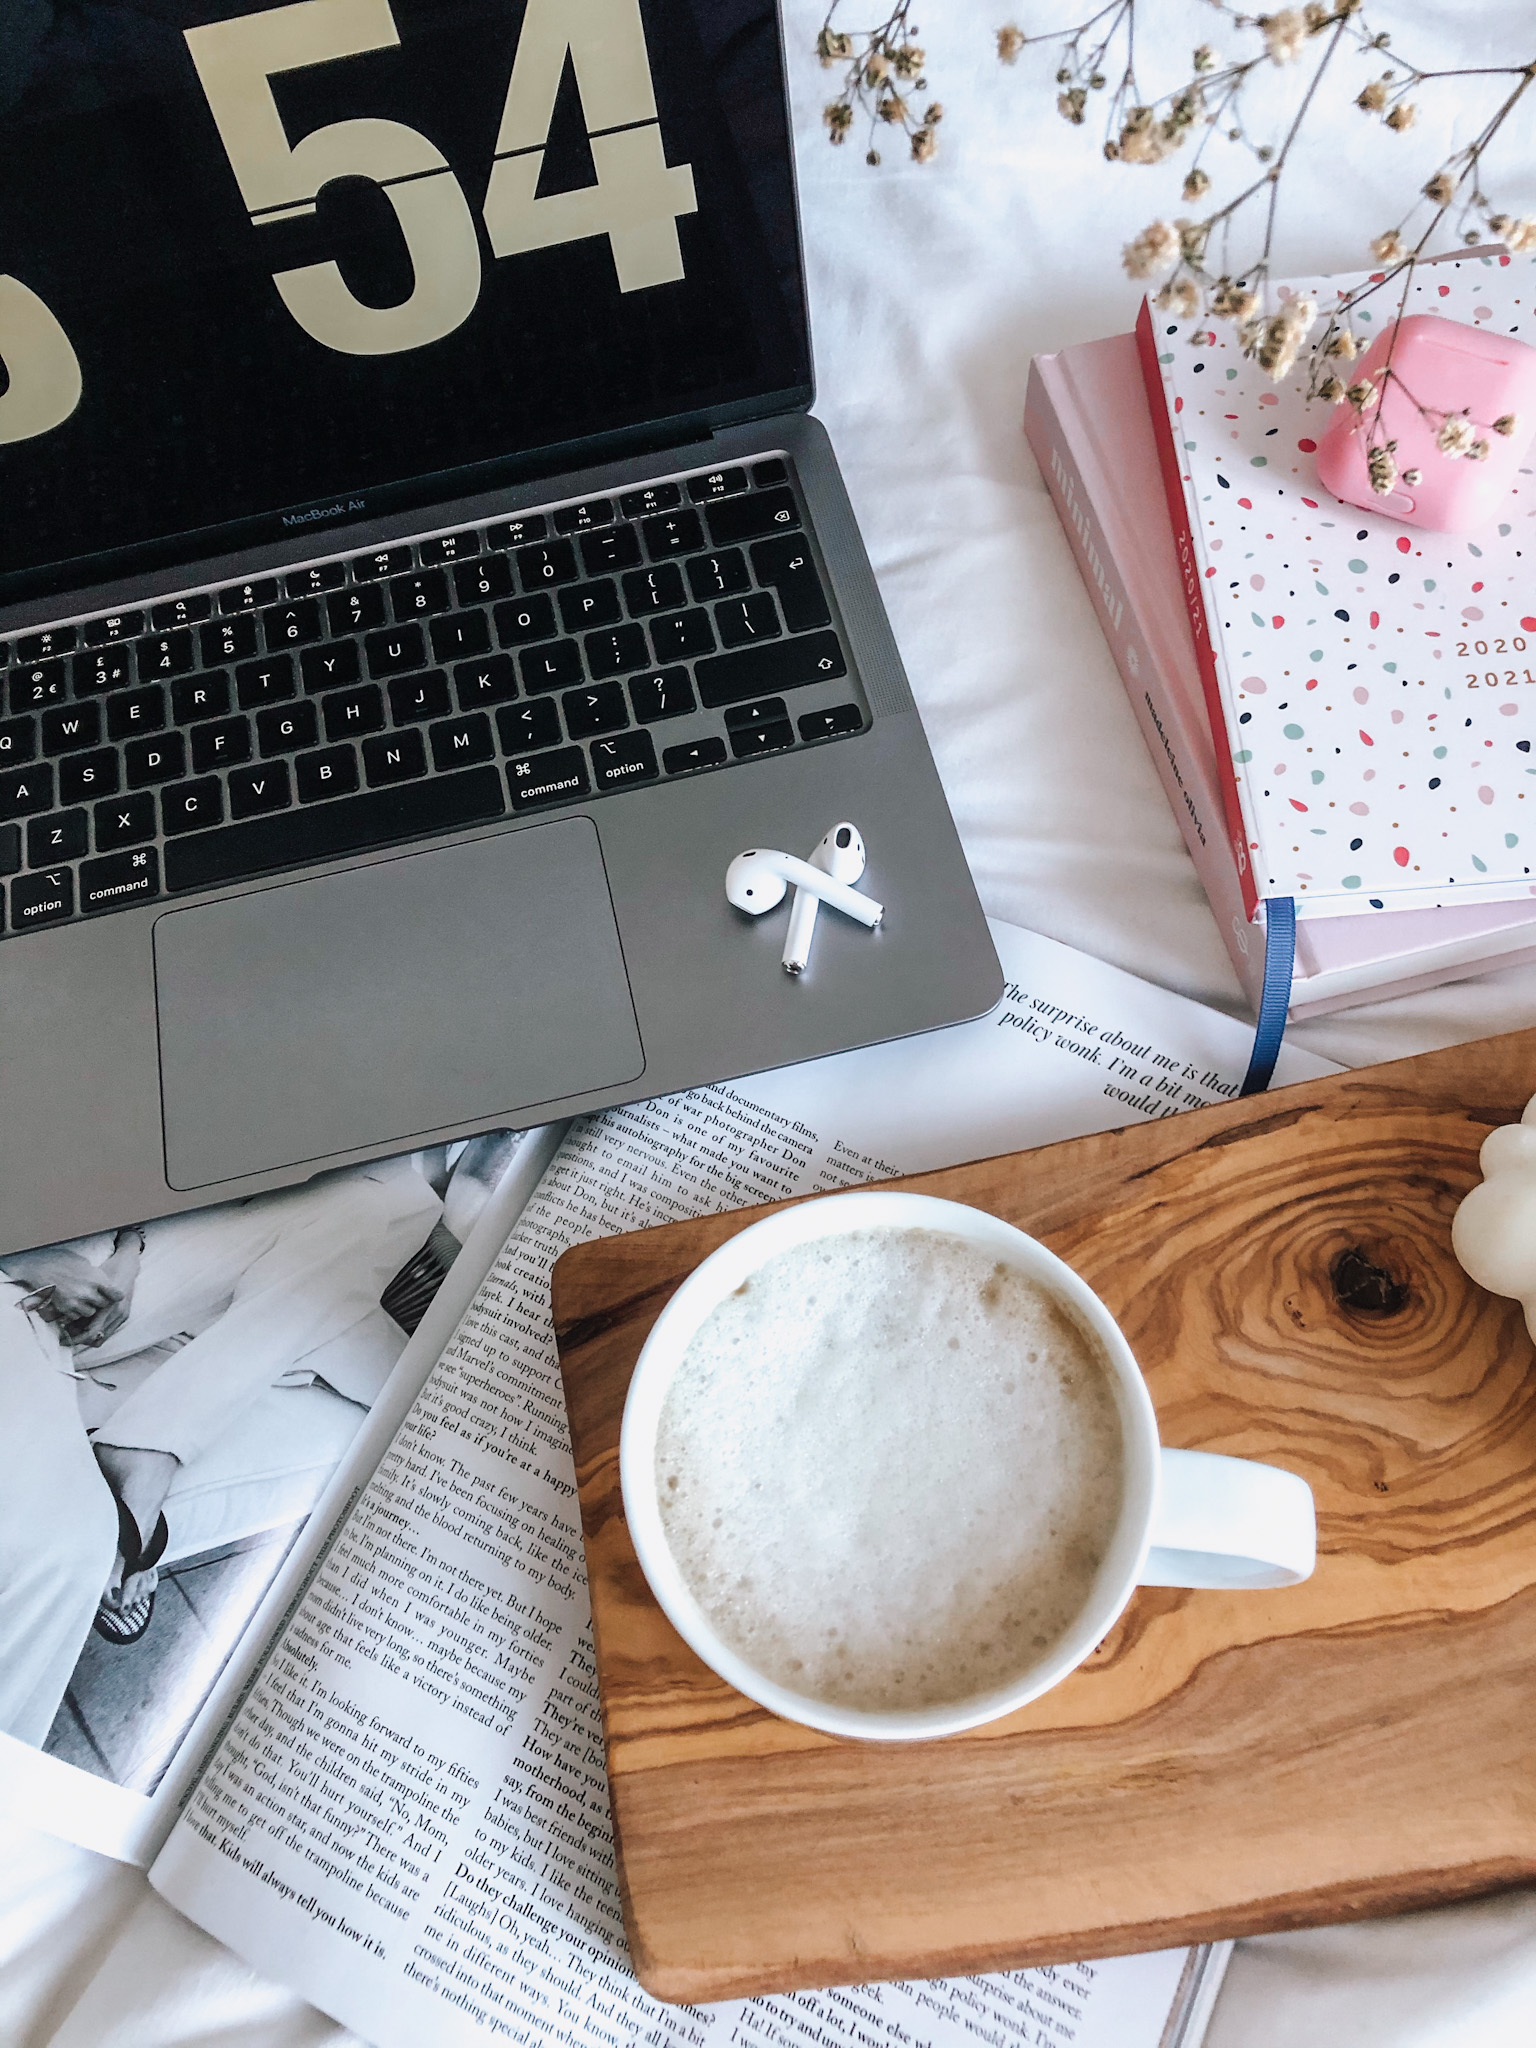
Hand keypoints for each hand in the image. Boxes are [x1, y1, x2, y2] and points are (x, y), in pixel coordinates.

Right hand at [0, 1246, 122, 1331]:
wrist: (41, 1267)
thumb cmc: (64, 1262)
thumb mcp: (86, 1265)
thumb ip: (98, 1278)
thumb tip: (108, 1286)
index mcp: (97, 1279)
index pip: (116, 1294)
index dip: (115, 1296)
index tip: (113, 1296)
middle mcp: (88, 1292)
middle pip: (104, 1305)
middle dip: (100, 1302)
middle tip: (94, 1297)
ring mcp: (76, 1301)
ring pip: (90, 1313)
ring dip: (87, 1308)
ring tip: (81, 1299)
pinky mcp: (64, 1308)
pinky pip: (75, 1316)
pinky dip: (74, 1312)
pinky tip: (70, 1303)